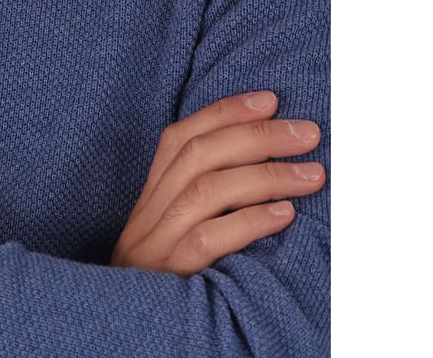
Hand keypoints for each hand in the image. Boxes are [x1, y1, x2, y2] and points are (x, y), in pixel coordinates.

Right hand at [110, 91, 323, 276]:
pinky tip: (284, 213)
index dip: (223, 113)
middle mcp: (148, 215)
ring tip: (312, 174)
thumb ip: (202, 205)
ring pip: (206, 191)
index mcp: (148, 199)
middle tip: (306, 132)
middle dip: (256, 136)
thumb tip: (260, 168)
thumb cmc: (163, 286)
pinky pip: (208, 239)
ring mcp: (155, 245)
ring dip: (265, 174)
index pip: (179, 138)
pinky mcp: (170, 276)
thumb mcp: (171, 238)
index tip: (268, 99)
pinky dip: (249, 220)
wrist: (120, 335)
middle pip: (198, 156)